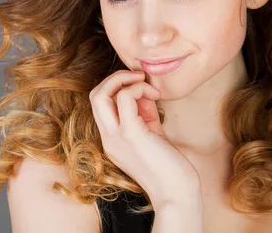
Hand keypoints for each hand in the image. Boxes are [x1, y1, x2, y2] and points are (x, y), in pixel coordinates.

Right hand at [89, 70, 200, 209]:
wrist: (177, 194)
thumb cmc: (169, 167)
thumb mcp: (153, 132)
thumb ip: (144, 111)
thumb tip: (143, 89)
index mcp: (111, 139)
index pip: (100, 104)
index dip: (116, 87)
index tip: (141, 87)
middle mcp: (108, 138)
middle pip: (94, 96)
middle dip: (115, 78)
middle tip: (138, 77)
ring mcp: (116, 137)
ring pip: (101, 94)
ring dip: (125, 80)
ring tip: (147, 84)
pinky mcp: (131, 134)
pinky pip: (125, 98)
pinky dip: (138, 88)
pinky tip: (155, 94)